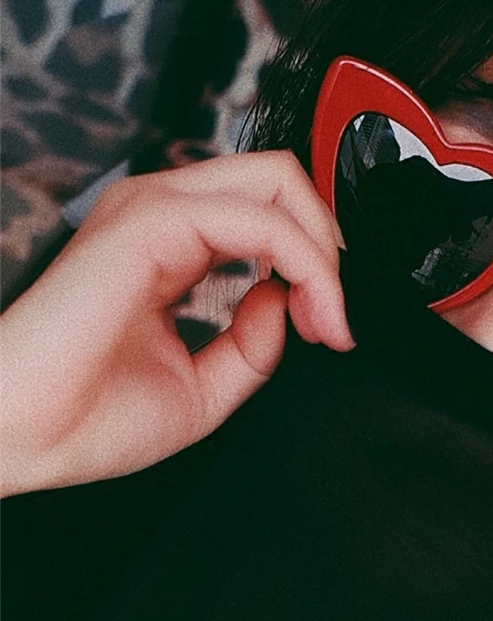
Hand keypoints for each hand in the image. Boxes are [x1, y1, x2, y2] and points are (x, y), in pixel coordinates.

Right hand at [0, 152, 352, 496]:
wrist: (22, 438)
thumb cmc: (86, 416)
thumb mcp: (205, 384)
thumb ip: (253, 343)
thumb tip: (284, 300)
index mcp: (170, 244)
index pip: (269, 211)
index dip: (316, 263)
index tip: (329, 326)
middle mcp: (163, 216)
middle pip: (281, 182)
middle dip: (328, 245)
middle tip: (334, 314)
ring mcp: (155, 212)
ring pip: (279, 185)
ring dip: (323, 254)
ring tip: (327, 318)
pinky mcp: (151, 223)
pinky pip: (261, 221)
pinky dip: (306, 263)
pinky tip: (309, 309)